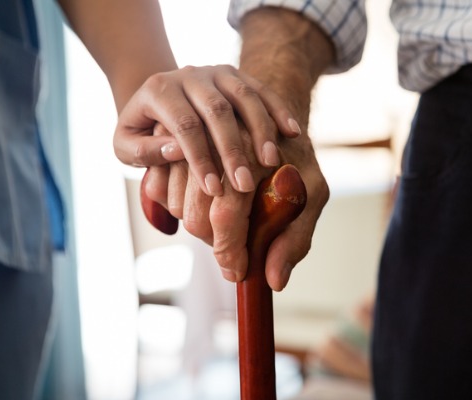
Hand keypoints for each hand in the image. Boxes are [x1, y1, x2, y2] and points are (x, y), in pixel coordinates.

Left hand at [113, 64, 301, 195]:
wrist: (157, 98)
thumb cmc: (142, 129)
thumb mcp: (125, 144)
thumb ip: (144, 151)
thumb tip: (174, 151)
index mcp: (160, 90)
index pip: (184, 125)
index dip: (200, 159)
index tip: (214, 190)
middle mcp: (190, 75)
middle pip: (217, 110)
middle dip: (233, 150)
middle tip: (245, 184)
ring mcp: (217, 72)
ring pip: (245, 96)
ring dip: (261, 129)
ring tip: (271, 161)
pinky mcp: (237, 74)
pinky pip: (262, 89)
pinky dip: (278, 109)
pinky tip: (292, 132)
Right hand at [144, 121, 328, 290]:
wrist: (274, 121)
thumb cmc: (297, 161)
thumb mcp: (313, 194)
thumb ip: (296, 238)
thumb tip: (274, 280)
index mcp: (253, 156)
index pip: (227, 214)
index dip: (229, 251)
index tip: (237, 273)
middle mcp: (216, 145)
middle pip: (196, 216)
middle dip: (215, 242)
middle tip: (237, 244)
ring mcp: (191, 143)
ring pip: (175, 206)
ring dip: (196, 225)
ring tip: (226, 219)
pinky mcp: (174, 143)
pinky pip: (158, 189)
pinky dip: (175, 206)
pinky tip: (203, 203)